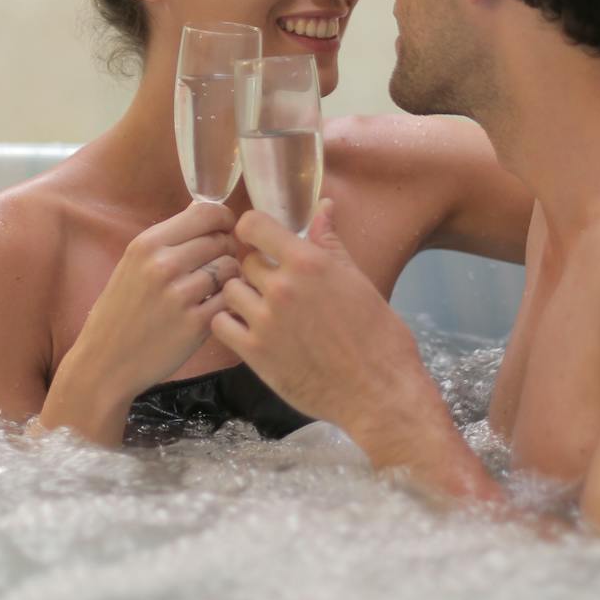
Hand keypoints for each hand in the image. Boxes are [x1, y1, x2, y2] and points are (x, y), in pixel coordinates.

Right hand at [77, 201, 240, 401]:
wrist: (105, 362)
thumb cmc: (120, 311)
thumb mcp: (132, 264)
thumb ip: (168, 238)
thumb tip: (203, 208)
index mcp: (146, 244)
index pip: (205, 212)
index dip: (223, 218)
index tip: (224, 229)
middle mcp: (163, 265)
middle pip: (221, 239)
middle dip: (226, 249)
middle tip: (218, 263)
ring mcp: (180, 295)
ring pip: (230, 267)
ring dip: (230, 276)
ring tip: (215, 287)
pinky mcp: (196, 325)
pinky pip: (229, 299)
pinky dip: (228, 301)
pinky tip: (214, 307)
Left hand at [211, 201, 430, 433]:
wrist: (378, 392)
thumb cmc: (378, 335)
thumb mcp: (357, 280)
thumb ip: (330, 243)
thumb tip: (323, 207)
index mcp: (308, 262)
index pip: (254, 225)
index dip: (253, 230)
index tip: (259, 240)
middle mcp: (281, 287)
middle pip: (245, 261)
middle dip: (257, 269)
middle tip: (275, 285)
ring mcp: (264, 321)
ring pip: (230, 291)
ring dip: (243, 296)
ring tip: (263, 309)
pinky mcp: (254, 354)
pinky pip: (220, 324)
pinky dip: (230, 323)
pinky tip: (249, 329)